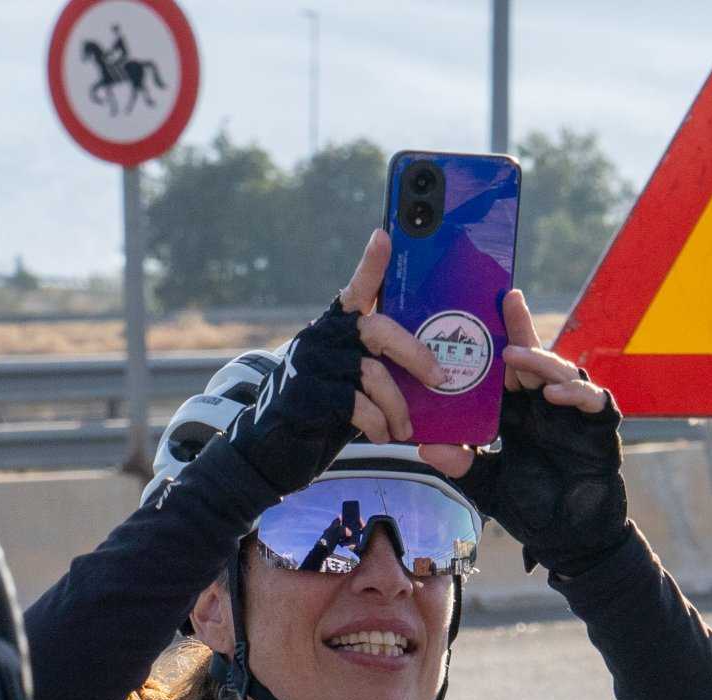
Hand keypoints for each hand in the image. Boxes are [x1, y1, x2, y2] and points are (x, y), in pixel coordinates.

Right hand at [223, 233, 446, 491]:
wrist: (271, 451)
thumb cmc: (321, 414)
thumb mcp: (349, 382)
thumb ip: (374, 364)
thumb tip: (430, 370)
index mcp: (335, 329)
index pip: (356, 289)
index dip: (371, 263)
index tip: (385, 236)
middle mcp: (321, 337)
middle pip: (378, 329)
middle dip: (415, 354)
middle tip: (440, 379)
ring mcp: (310, 364)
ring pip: (372, 373)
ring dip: (397, 406)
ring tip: (404, 429)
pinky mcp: (304, 394)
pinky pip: (356, 404)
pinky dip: (376, 423)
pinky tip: (381, 436)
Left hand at [433, 288, 629, 577]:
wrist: (571, 543)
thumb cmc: (533, 511)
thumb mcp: (488, 486)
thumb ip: (461, 465)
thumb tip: (423, 445)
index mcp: (517, 414)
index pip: (502, 371)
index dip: (494, 340)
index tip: (474, 312)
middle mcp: (544, 408)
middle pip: (532, 359)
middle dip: (519, 329)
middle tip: (505, 302)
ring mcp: (573, 417)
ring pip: (562, 373)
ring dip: (540, 362)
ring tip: (516, 357)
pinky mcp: (600, 431)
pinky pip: (595, 402)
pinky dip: (577, 394)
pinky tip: (555, 395)